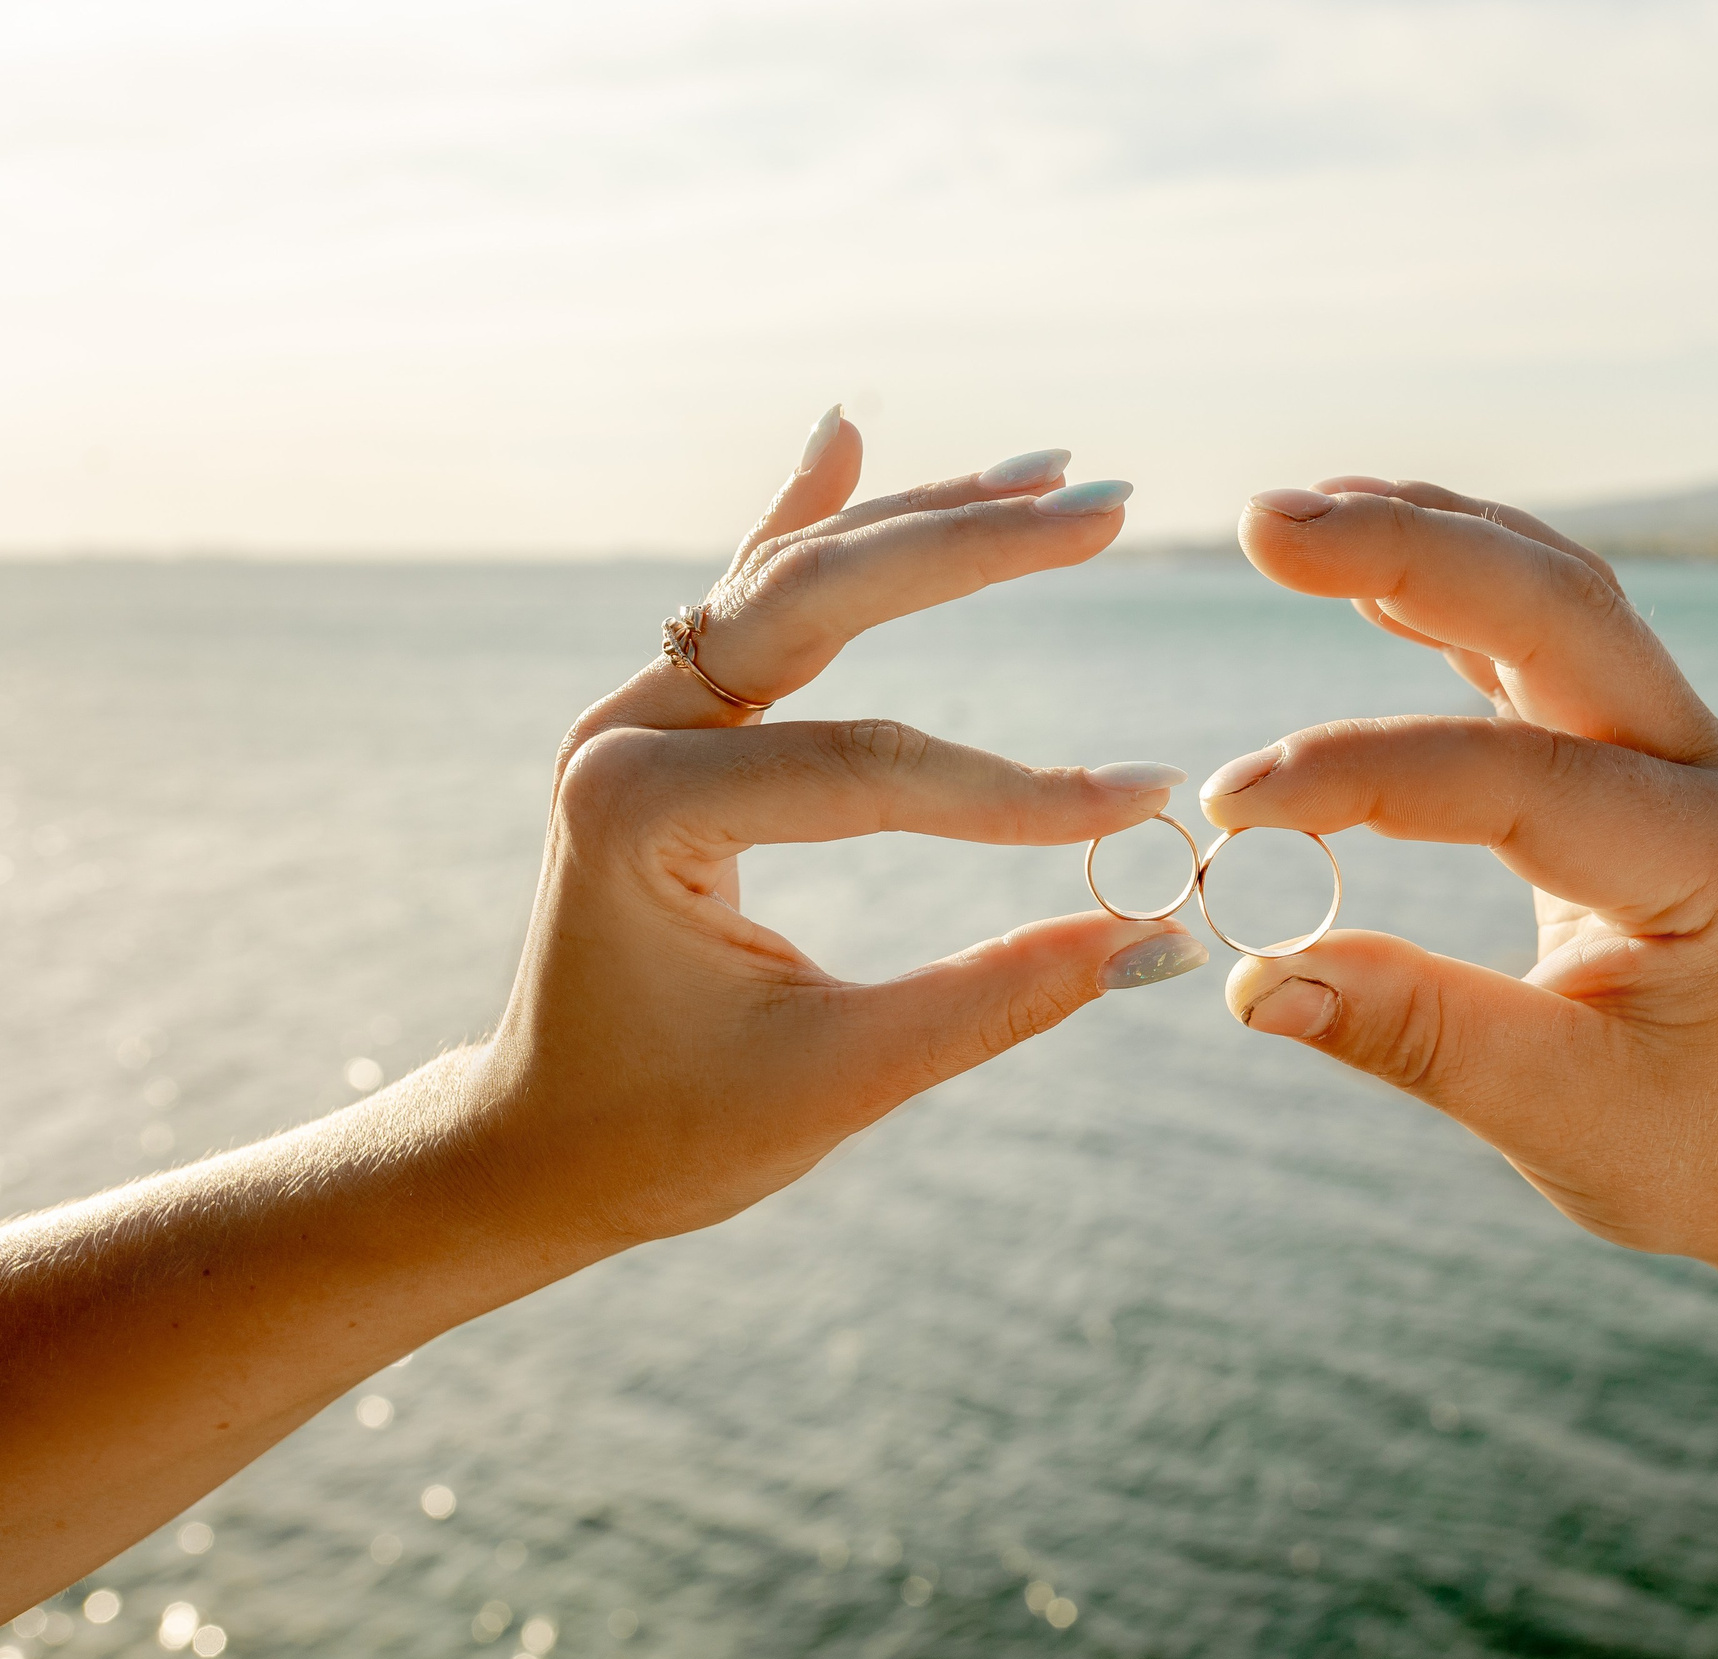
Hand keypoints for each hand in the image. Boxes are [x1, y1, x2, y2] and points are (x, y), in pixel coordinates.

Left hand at [472, 412, 1208, 1247]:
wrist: (538, 1146)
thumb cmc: (672, 1129)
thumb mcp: (841, 1077)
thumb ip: (999, 996)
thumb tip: (1162, 937)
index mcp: (640, 809)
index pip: (868, 767)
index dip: (1016, 790)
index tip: (1144, 804)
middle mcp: (623, 727)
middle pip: (823, 599)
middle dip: (974, 548)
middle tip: (1108, 512)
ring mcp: (636, 709)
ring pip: (796, 577)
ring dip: (925, 522)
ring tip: (1050, 475)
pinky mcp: (663, 720)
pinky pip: (752, 600)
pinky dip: (811, 523)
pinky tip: (846, 437)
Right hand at [1204, 479, 1717, 1272]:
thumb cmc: (1703, 1147)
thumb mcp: (1563, 1119)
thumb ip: (1411, 1037)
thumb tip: (1250, 982)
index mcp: (1714, 862)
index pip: (1519, 780)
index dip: (1364, 778)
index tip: (1227, 808)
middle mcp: (1712, 772)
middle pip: (1560, 611)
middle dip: (1412, 551)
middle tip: (1263, 525)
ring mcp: (1683, 743)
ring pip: (1556, 592)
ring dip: (1428, 539)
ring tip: (1291, 520)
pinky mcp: (1637, 748)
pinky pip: (1544, 631)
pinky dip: (1453, 581)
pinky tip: (1365, 562)